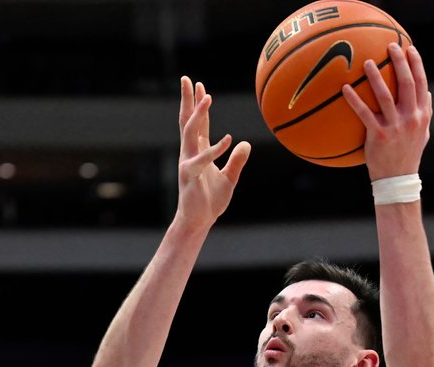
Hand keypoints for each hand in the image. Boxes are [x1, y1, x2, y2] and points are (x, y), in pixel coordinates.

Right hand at [174, 76, 251, 229]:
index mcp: (198, 151)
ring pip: (191, 132)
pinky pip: (202, 159)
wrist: (199, 220)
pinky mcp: (190, 175)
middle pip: (187, 120)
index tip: (199, 85)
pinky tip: (228, 140)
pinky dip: (215, 149)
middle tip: (187, 78)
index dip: (199, 104)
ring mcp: (188, 162)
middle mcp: (190, 153)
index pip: (198, 123)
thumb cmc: (210, 200)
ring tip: (207, 97)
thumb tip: (246, 144)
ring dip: (199, 114)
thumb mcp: (230, 177)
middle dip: (188, 100)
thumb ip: (237, 161)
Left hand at [341, 43, 430, 181]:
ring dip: (376, 77)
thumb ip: (425, 112)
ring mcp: (395, 127)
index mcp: (422, 115)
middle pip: (407, 83)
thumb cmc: (408, 154)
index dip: (417, 64)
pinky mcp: (378, 136)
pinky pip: (364, 114)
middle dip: (400, 62)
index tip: (410, 48)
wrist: (397, 179)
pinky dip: (355, 100)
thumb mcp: (422, 133)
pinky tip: (345, 88)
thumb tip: (426, 91)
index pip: (421, 83)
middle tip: (390, 46)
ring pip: (385, 96)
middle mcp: (411, 118)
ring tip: (367, 62)